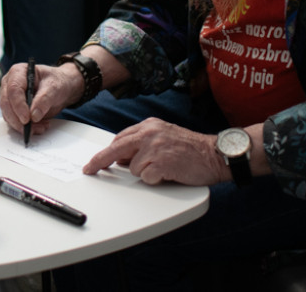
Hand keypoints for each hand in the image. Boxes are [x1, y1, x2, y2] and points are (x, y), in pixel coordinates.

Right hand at [0, 61, 83, 135]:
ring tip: (41, 127)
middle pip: (6, 104)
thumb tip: (34, 115)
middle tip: (31, 129)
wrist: (60, 88)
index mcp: (18, 72)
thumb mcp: (54, 87)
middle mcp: (9, 83)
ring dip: (22, 126)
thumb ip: (44, 100)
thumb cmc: (56, 82)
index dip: (18, 105)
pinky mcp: (12, 109)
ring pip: (8, 115)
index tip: (27, 119)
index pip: (13, 89)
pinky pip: (13, 121)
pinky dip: (24, 128)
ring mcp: (9, 97)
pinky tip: (38, 127)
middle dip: (17, 119)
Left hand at [82, 118, 228, 185]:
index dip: (106, 152)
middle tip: (89, 170)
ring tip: (164, 168)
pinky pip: (146, 178)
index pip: (119, 138)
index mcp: (148, 125)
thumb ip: (143, 143)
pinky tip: (169, 173)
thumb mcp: (164, 137)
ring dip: (145, 173)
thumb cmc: (192, 149)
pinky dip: (155, 180)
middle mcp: (149, 134)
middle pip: (115, 148)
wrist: (215, 153)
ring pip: (133, 168)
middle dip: (99, 161)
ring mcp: (154, 147)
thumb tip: (123, 158)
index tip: (94, 161)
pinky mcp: (160, 163)